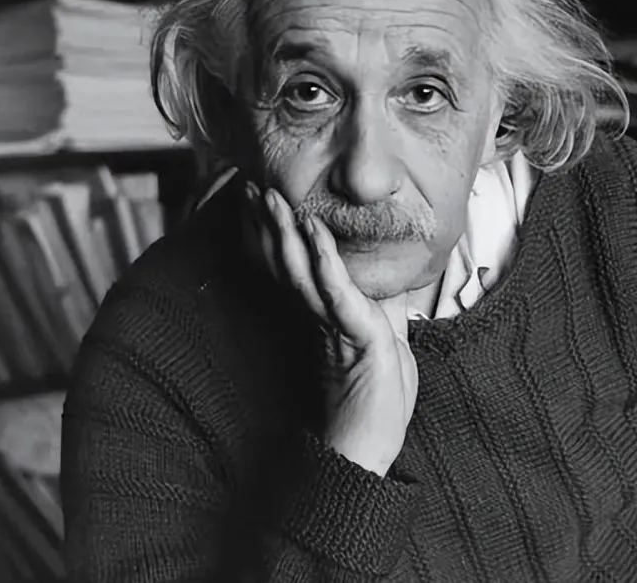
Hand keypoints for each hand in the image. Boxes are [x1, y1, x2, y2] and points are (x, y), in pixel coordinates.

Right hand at [246, 184, 417, 477]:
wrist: (371, 448)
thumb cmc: (379, 402)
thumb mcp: (386, 339)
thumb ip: (380, 308)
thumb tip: (386, 279)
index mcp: (323, 317)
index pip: (295, 268)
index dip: (277, 237)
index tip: (261, 204)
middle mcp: (319, 318)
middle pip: (287, 262)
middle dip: (268, 225)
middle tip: (250, 188)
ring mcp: (331, 324)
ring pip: (300, 269)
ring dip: (284, 230)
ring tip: (269, 196)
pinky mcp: (350, 333)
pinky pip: (333, 287)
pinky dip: (323, 255)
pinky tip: (310, 226)